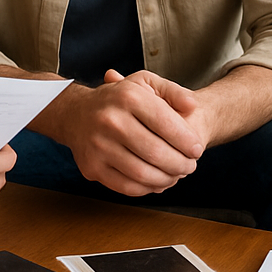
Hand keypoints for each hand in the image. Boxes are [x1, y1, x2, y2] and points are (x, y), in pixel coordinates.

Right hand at [57, 69, 205, 196]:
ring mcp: (98, 145)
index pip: (167, 123)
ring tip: (176, 174)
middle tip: (190, 165)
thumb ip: (172, 90)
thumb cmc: (116, 100)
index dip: (188, 141)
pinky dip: (148, 188)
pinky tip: (157, 181)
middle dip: (182, 164)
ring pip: (144, 174)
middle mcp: (110, 120)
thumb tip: (191, 105)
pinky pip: (128, 187)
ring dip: (168, 179)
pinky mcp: (92, 167)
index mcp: (127, 97)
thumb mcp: (144, 83)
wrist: (75, 114)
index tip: (197, 148)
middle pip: (157, 152)